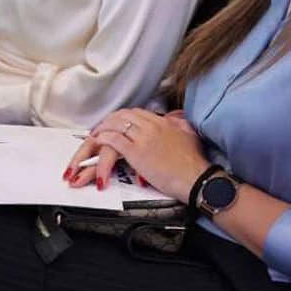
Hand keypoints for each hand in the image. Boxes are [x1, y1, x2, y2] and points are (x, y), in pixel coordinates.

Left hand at [64, 108, 207, 199]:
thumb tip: (176, 119)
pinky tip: (98, 141)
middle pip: (124, 115)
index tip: (116, 123)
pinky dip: (103, 139)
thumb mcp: (190, 135)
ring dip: (102, 129)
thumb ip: (180, 124)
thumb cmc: (194, 162)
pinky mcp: (137, 152)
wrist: (195, 177)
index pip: (137, 112)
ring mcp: (143, 138)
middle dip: (109, 121)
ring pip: (116, 125)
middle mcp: (152, 126)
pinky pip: (114, 140)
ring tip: (95, 136)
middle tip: (101, 128)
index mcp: (164, 122)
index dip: (123, 117)